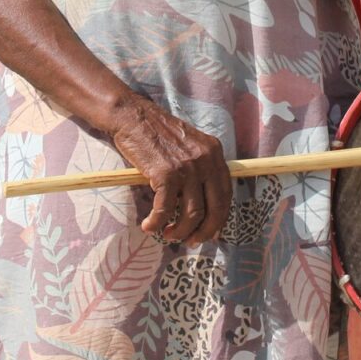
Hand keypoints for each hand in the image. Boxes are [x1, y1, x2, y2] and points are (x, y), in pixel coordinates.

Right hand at [110, 95, 232, 245]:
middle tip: (191, 241)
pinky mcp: (166, 173)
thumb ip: (202, 168)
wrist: (134, 117)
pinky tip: (149, 225)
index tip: (208, 232)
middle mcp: (206, 160)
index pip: (226, 194)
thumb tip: (204, 205)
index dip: (219, 218)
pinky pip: (165, 209)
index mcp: (215, 153)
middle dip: (204, 231)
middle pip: (215, 208)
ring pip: (191, 214)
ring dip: (180, 231)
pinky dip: (157, 222)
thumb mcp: (191, 146)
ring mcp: (187, 167)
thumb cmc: (159, 134)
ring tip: (168, 234)